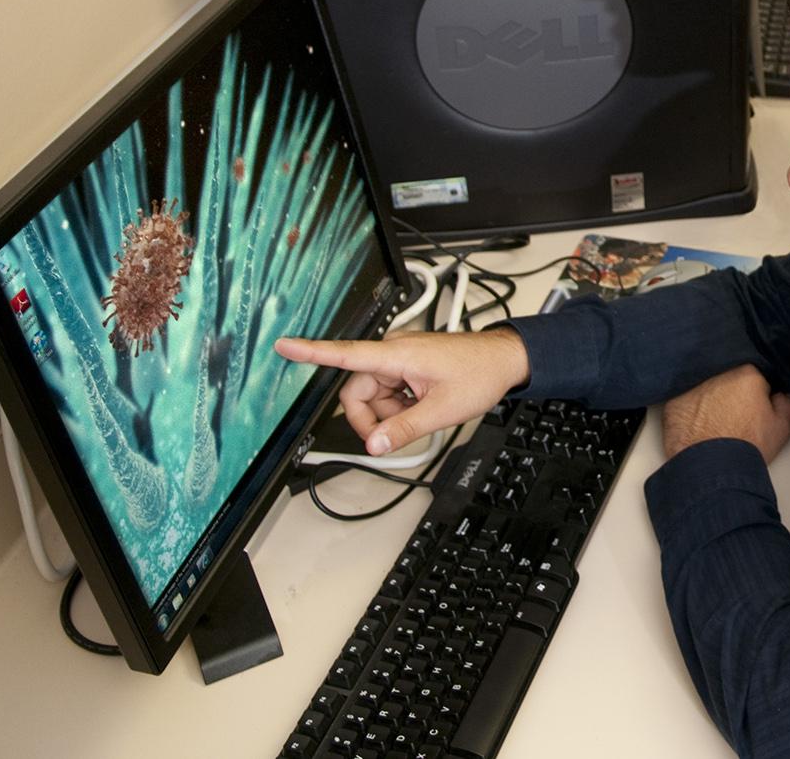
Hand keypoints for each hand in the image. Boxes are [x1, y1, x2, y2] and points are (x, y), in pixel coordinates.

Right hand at [274, 328, 528, 455]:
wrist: (505, 360)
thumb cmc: (480, 373)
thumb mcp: (442, 410)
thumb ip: (405, 429)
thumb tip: (374, 444)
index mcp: (398, 355)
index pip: (345, 354)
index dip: (312, 352)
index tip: (285, 346)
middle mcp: (394, 353)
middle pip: (357, 391)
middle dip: (371, 417)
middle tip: (395, 434)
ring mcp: (401, 361)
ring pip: (373, 396)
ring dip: (388, 414)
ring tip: (420, 414)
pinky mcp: (408, 368)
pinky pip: (388, 393)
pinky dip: (398, 407)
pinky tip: (420, 408)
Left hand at [661, 364, 789, 463]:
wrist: (714, 470)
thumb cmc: (749, 447)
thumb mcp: (782, 428)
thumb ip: (785, 404)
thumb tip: (777, 397)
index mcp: (746, 376)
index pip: (756, 382)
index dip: (757, 400)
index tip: (755, 415)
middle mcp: (718, 376)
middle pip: (729, 385)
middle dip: (732, 400)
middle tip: (735, 425)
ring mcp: (693, 390)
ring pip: (706, 395)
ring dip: (710, 407)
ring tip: (716, 433)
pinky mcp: (674, 405)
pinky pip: (685, 408)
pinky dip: (690, 419)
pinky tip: (698, 436)